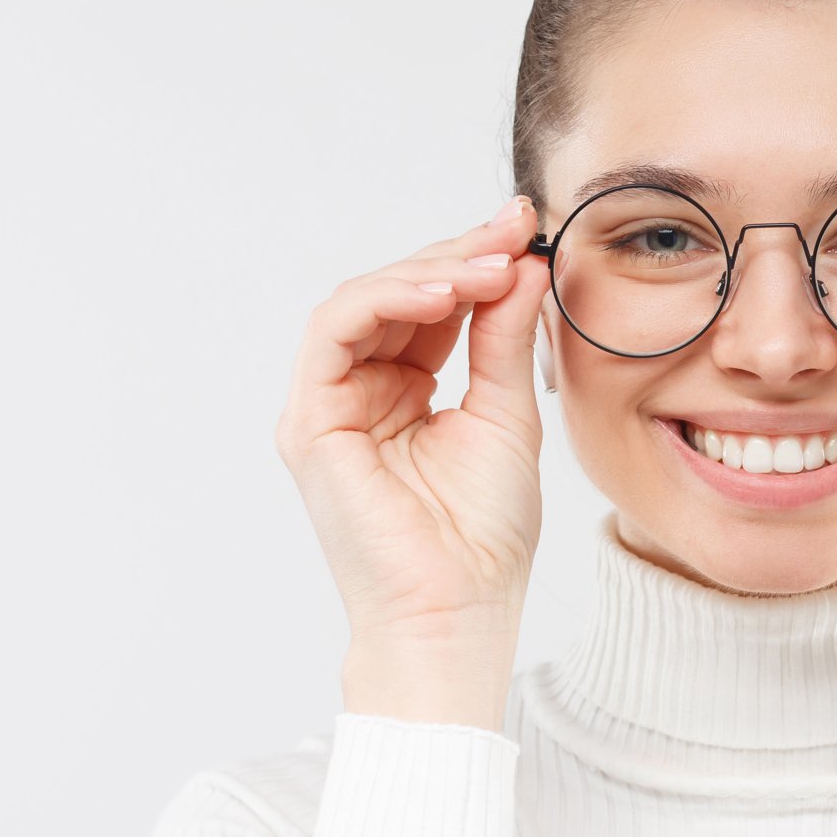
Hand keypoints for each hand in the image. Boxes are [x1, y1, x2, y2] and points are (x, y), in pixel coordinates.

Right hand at [274, 196, 550, 661]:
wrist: (458, 609)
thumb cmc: (482, 534)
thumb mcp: (508, 412)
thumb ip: (506, 337)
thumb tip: (523, 262)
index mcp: (403, 391)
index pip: (433, 305)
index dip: (477, 260)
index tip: (527, 227)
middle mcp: (359, 391)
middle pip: (397, 294)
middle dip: (458, 253)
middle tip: (514, 229)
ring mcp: (328, 405)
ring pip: (362, 300)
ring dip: (429, 271)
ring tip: (490, 263)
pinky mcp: (310, 421)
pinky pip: (335, 330)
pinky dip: (388, 298)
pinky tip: (446, 291)